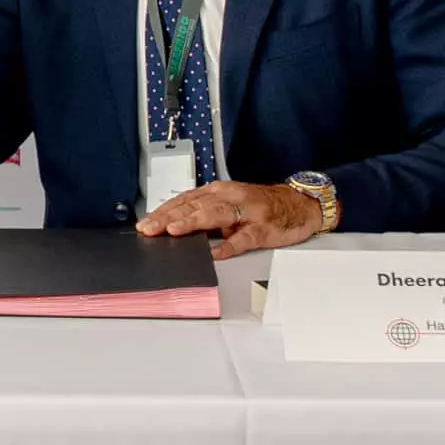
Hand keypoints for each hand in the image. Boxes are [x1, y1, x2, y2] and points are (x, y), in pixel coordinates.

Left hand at [135, 180, 320, 259]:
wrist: (299, 203)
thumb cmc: (261, 205)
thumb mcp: (230, 205)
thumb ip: (205, 214)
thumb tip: (174, 230)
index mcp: (219, 192)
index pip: (185, 200)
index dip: (163, 211)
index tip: (145, 223)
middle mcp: (230, 197)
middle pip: (195, 205)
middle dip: (169, 217)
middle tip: (150, 229)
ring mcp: (247, 212)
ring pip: (215, 215)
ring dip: (192, 222)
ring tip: (174, 231)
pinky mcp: (263, 228)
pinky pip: (244, 237)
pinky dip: (229, 245)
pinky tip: (216, 252)